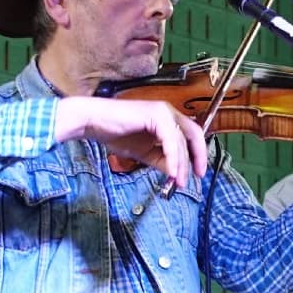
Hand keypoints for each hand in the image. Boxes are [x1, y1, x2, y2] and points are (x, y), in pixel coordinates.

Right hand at [55, 96, 207, 186]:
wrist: (94, 123)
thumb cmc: (115, 133)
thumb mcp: (144, 152)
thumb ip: (161, 160)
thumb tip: (176, 173)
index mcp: (167, 118)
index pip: (191, 135)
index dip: (198, 154)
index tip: (197, 172)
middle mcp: (168, 112)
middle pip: (193, 136)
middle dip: (195, 159)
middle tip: (192, 178)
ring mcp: (163, 112)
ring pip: (181, 141)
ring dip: (181, 164)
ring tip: (178, 180)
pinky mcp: (156, 115)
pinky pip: (170, 141)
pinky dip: (173, 158)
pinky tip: (171, 172)